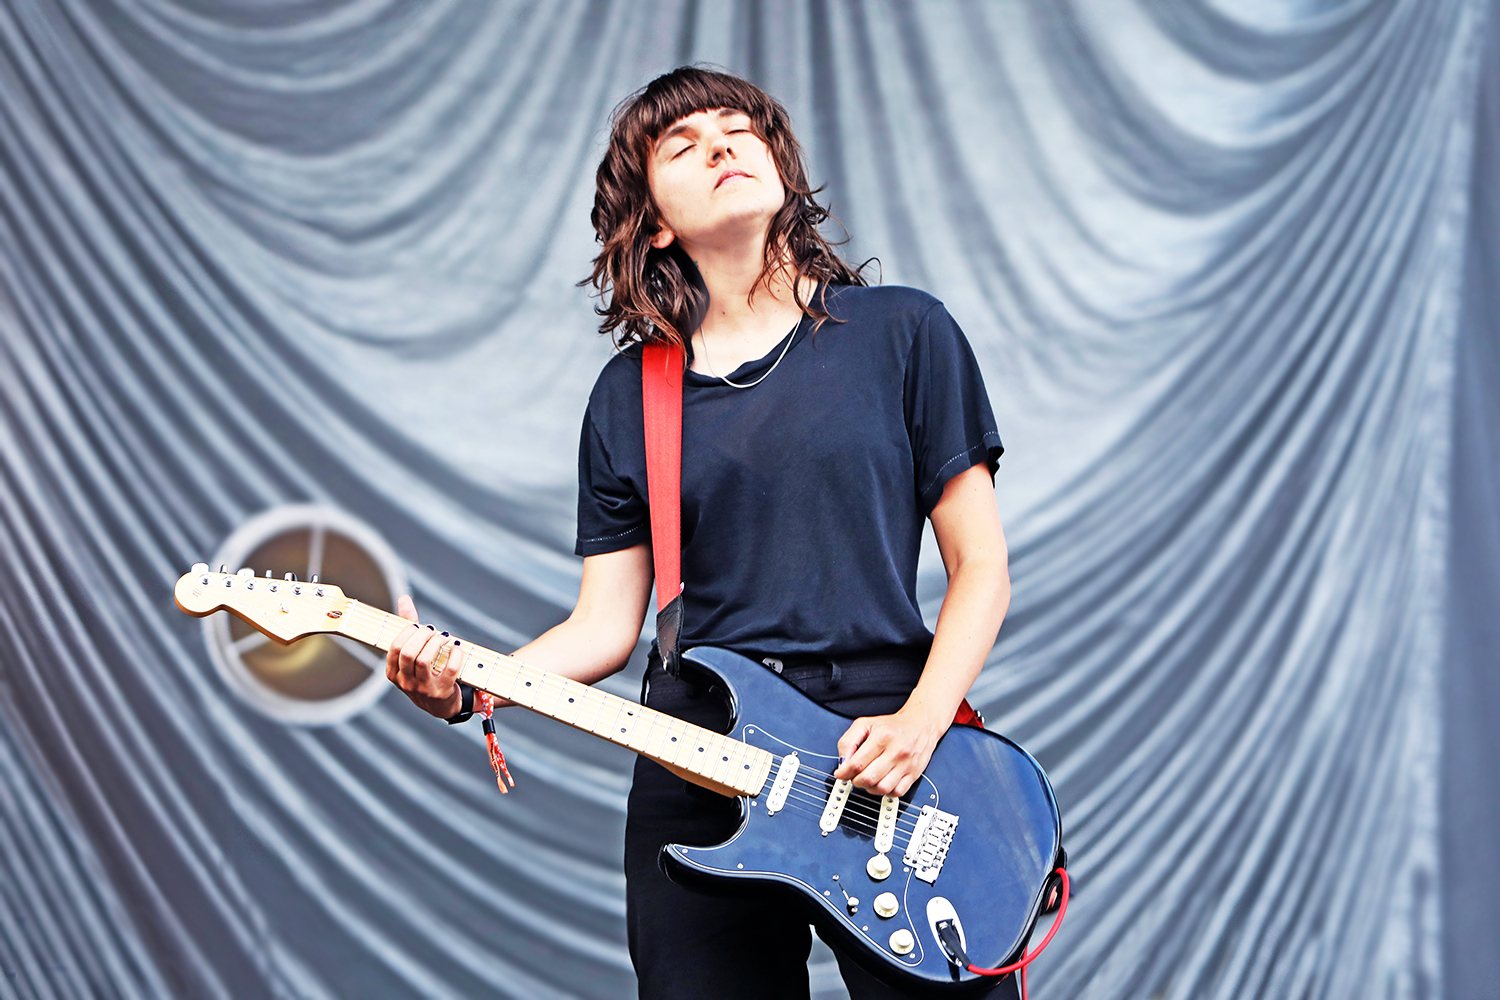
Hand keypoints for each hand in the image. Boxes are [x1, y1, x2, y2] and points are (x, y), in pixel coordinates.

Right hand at [385, 595, 464, 718]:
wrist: (441, 706)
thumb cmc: (424, 674)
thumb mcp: (412, 655)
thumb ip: (407, 627)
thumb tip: (404, 599)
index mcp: (394, 673)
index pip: (395, 648)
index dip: (408, 633)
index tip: (419, 627)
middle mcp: (406, 683)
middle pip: (409, 652)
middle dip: (422, 636)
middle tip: (432, 631)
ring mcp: (423, 689)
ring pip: (425, 660)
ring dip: (436, 643)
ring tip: (444, 638)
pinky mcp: (442, 692)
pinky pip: (449, 669)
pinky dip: (455, 654)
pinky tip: (456, 648)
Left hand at [833, 706, 948, 796]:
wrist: (920, 724)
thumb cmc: (892, 725)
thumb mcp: (865, 724)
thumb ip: (848, 741)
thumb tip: (842, 762)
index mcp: (882, 737)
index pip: (857, 763)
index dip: (844, 772)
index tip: (840, 774)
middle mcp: (896, 752)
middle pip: (868, 778)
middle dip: (855, 781)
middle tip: (854, 776)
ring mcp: (906, 765)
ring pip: (882, 788)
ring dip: (869, 788)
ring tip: (868, 779)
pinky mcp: (914, 774)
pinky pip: (896, 792)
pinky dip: (885, 792)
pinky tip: (881, 782)